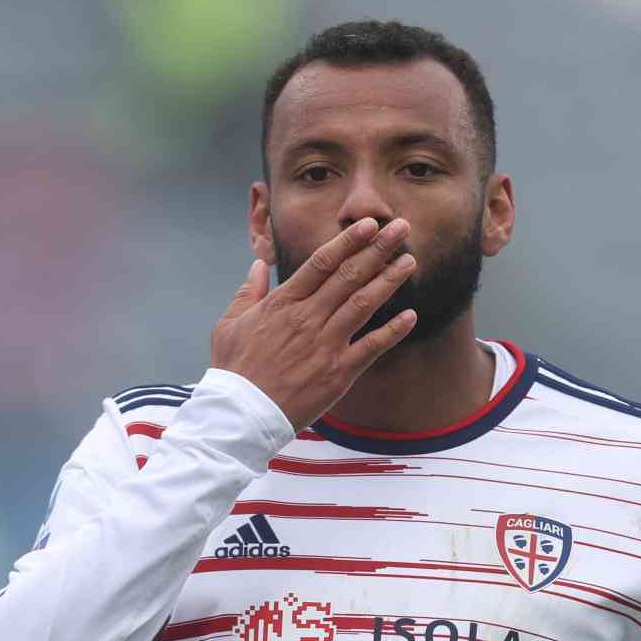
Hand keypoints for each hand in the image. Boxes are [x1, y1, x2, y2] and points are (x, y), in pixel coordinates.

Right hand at [211, 217, 417, 431]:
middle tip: (401, 228)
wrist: (242, 415)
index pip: (322, 262)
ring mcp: (325, 345)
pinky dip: (393, 331)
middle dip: (378, 249)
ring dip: (390, 280)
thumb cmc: (235, 370)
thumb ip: (249, 292)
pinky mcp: (338, 373)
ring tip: (410, 261)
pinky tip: (411, 316)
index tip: (369, 225)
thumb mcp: (229, 324)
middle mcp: (307, 318)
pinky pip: (371, 347)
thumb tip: (258, 265)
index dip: (349, 241)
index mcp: (283, 303)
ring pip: (364, 304)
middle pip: (349, 275)